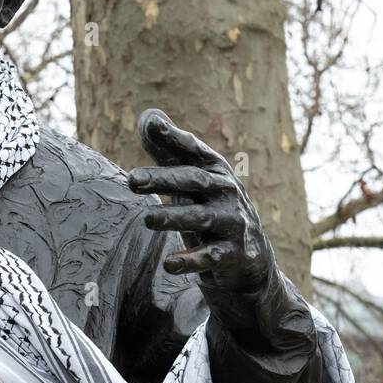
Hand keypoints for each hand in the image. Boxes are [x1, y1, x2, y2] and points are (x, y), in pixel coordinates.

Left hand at [127, 108, 272, 292]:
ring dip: (174, 218)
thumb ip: (170, 152)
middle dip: (163, 179)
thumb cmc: (211, 209)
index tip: (152, 126)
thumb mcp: (194, 180)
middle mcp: (227, 193)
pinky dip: (190, 261)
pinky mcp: (234, 255)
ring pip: (202, 218)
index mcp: (215, 172)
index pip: (194, 151)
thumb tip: (148, 117)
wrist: (250, 258)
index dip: (174, 138)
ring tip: (147, 218)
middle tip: (131, 179)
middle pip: (194, 181)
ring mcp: (233, 224)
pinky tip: (169, 265)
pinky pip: (211, 257)